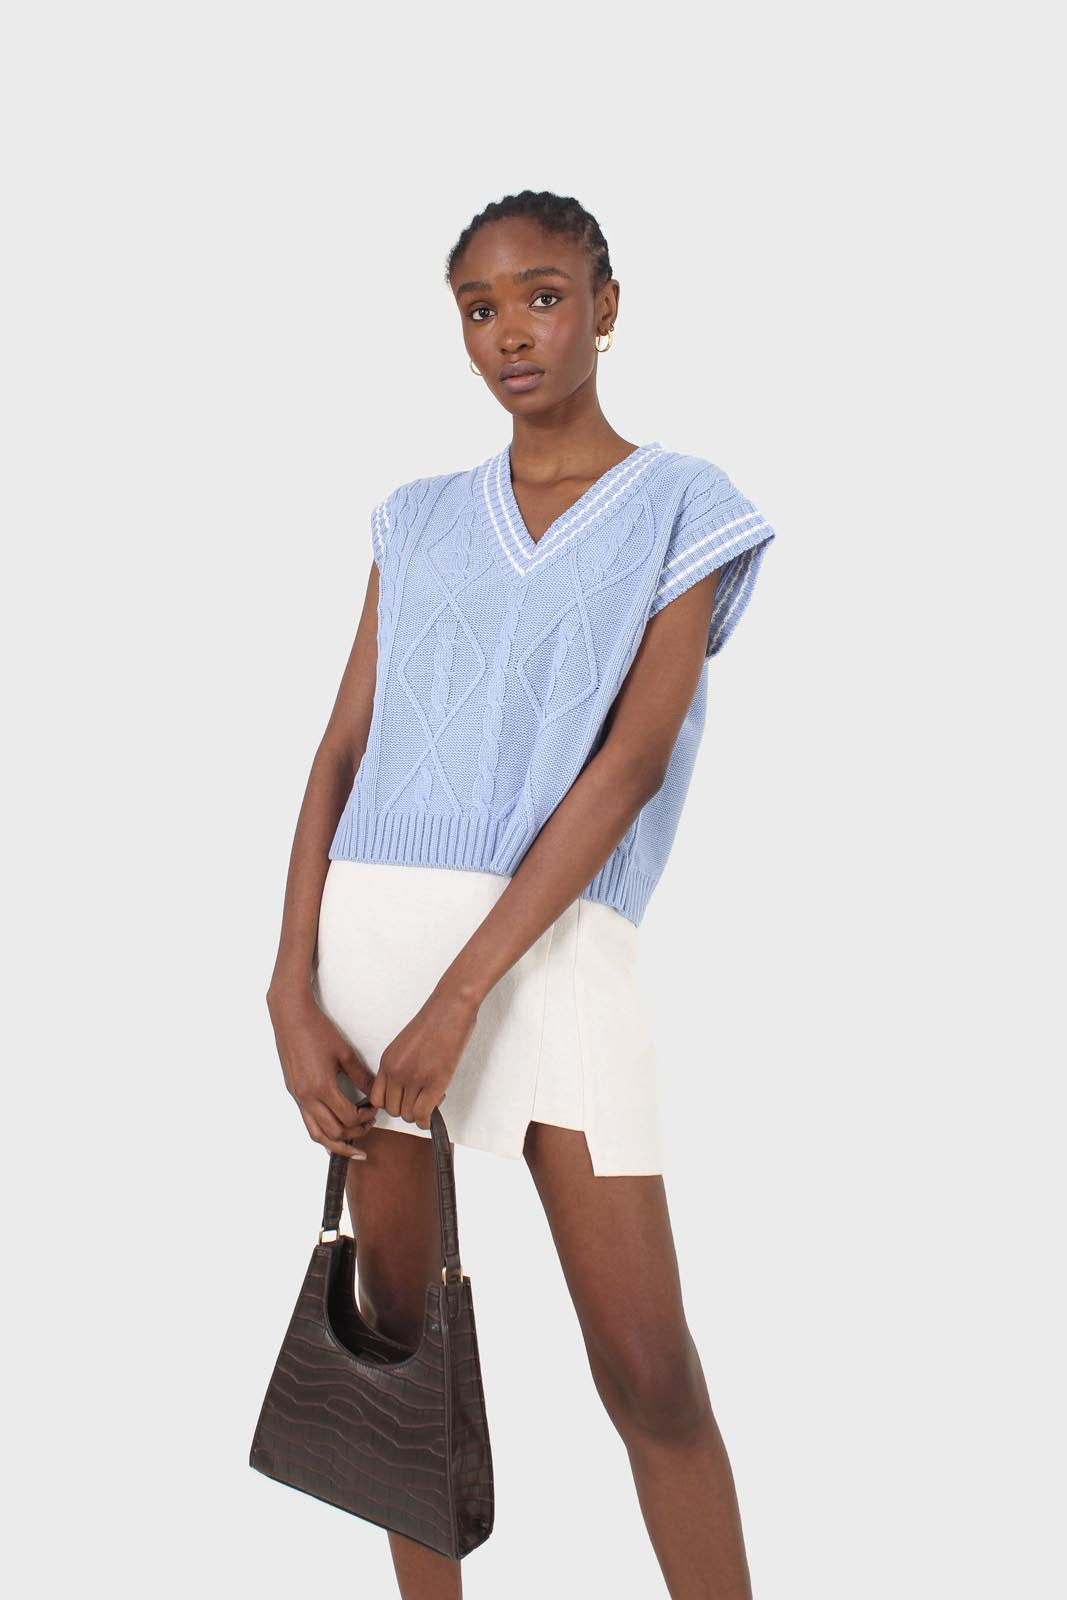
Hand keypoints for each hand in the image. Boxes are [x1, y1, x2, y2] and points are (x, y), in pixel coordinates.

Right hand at [267, 985, 378, 1158]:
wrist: (291, 1016)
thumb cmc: (318, 1029)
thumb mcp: (345, 1052)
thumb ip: (361, 1076)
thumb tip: (375, 1093)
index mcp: (322, 1086)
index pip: (348, 1117)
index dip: (366, 1117)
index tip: (375, 1109)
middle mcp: (307, 1096)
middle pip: (334, 1131)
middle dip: (355, 1133)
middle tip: (369, 1125)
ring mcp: (298, 1096)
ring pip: (316, 1134)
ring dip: (336, 1143)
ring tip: (352, 1148)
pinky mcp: (294, 1092)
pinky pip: (307, 1122)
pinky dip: (321, 1133)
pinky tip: (333, 1136)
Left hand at [369, 983, 477, 1129]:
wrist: (451, 1007)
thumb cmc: (435, 1020)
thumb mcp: (405, 1045)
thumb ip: (401, 1066)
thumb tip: (405, 1089)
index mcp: (388, 1061)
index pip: (376, 1098)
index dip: (390, 1104)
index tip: (402, 1102)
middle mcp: (396, 1071)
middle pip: (392, 1109)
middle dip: (406, 1109)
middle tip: (421, 1100)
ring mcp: (414, 1078)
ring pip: (407, 1115)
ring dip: (419, 1114)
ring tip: (432, 1098)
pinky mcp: (434, 1082)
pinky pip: (422, 1115)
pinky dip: (426, 1121)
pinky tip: (432, 1116)